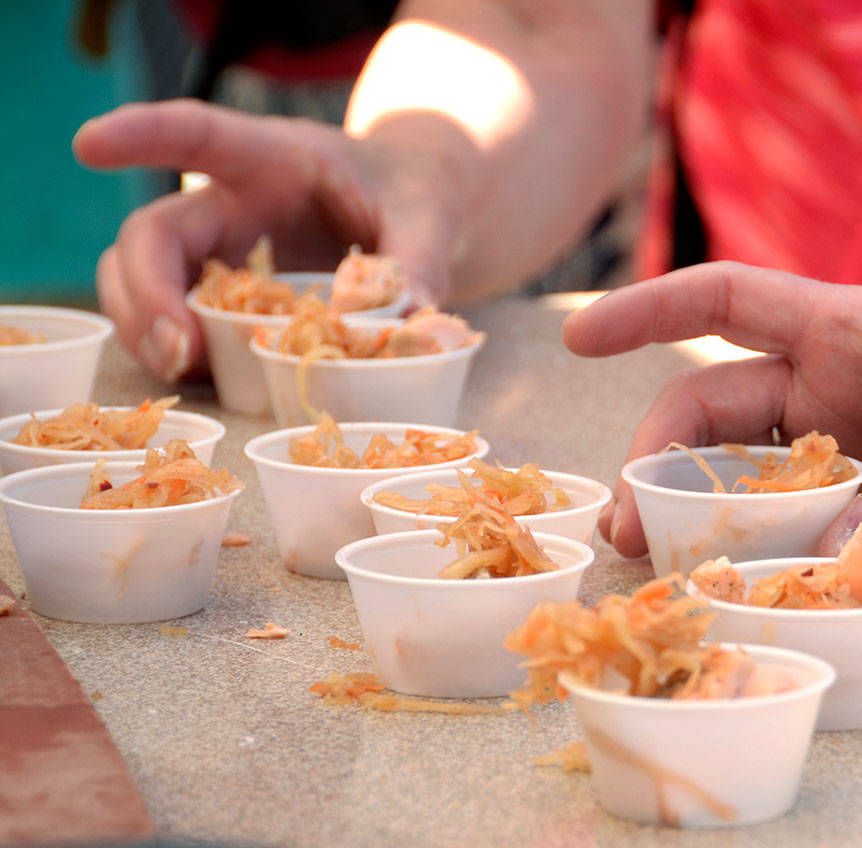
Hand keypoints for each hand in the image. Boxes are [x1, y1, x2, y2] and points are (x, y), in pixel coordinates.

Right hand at [74, 99, 461, 379]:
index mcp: (271, 161)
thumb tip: (417, 320)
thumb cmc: (409, 196)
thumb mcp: (426, 215)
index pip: (198, 136)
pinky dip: (183, 356)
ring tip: (186, 369)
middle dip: (145, 291)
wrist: (413, 214)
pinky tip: (208, 380)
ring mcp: (222, 256)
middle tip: (179, 349)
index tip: (88, 143)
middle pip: (153, 235)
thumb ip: (419, 259)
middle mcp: (230, 205)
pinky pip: (182, 326)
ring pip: (146, 284)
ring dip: (147, 331)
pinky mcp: (228, 302)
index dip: (142, 136)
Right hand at [562, 262, 861, 558]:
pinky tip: (724, 574)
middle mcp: (828, 375)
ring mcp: (835, 435)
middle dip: (655, 459)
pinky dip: (744, 537)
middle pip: (708, 405)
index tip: (579, 339)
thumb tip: (825, 568)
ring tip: (649, 557)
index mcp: (848, 327)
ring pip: (733, 462)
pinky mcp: (852, 485)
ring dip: (687, 505)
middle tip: (625, 531)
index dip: (646, 311)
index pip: (722, 297)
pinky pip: (777, 508)